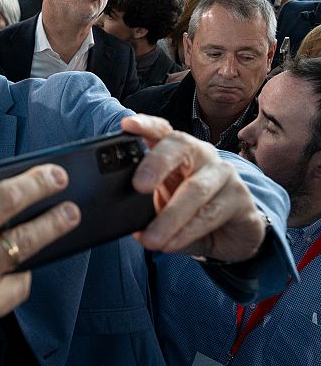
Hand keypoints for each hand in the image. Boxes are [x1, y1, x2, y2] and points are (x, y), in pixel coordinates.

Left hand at [123, 114, 265, 261]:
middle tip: (138, 185)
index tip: (127, 125)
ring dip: (169, 218)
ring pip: (194, 189)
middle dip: (156, 163)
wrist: (231, 234)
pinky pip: (210, 214)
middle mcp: (200, 154)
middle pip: (180, 147)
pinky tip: (170, 244)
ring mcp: (223, 173)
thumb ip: (145, 207)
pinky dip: (186, 232)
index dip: (145, 125)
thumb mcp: (163, 206)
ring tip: (151, 240)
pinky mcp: (240, 197)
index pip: (161, 130)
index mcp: (176, 150)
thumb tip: (128, 224)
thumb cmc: (190, 211)